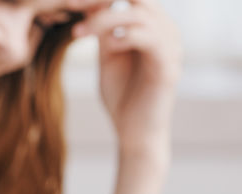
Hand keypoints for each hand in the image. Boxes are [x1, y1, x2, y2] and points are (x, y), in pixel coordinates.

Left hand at [68, 0, 181, 157]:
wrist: (135, 133)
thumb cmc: (123, 96)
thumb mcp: (108, 56)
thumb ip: (104, 31)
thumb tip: (89, 6)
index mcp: (153, 25)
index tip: (70, 2)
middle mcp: (166, 30)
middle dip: (101, 0)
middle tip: (71, 5)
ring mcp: (171, 47)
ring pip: (140, 15)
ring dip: (104, 20)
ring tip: (78, 34)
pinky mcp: (169, 67)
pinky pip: (149, 39)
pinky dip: (124, 37)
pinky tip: (106, 46)